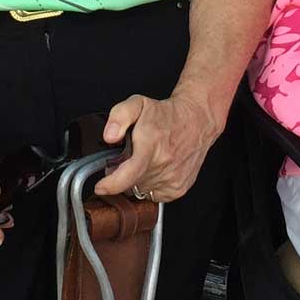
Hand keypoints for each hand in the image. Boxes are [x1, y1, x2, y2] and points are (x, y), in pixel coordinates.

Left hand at [92, 91, 222, 203]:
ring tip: (145, 160)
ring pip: (141, 191)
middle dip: (122, 174)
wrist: (198, 121)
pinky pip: (154, 195)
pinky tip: (156, 168)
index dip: (110, 185)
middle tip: (128, 158)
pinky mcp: (179, 188)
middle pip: (130, 184)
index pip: (128, 174)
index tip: (101, 187)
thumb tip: (109, 136)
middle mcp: (163, 164)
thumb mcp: (138, 104)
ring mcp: (173, 179)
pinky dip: (150, 185)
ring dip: (137, 180)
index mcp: (151, 145)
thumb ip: (119, 117)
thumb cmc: (167, 114)